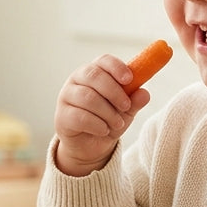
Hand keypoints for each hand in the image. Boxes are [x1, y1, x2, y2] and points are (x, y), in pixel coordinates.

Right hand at [53, 54, 151, 176]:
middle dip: (114, 92)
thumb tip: (144, 93)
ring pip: (88, 97)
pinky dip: (97, 125)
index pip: (104, 61)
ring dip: (108, 112)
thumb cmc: (108, 120)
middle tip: (126, 106)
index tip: (129, 79)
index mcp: (95, 72)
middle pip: (94, 75)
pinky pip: (80, 117)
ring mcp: (66, 96)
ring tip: (117, 124)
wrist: (91, 146)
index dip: (116, 67)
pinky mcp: (62, 115)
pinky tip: (104, 130)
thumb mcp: (125, 112)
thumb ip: (134, 102)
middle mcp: (77, 79)